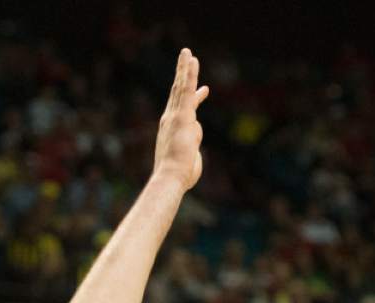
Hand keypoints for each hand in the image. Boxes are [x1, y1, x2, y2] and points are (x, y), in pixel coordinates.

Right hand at [154, 49, 208, 190]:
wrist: (170, 177)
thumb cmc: (180, 176)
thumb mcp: (191, 159)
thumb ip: (194, 146)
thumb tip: (196, 134)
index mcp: (171, 130)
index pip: (183, 109)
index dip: (194, 98)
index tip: (204, 90)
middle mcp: (169, 119)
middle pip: (177, 92)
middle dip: (182, 75)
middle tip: (187, 60)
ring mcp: (175, 116)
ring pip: (181, 87)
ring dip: (184, 68)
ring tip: (188, 53)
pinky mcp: (182, 116)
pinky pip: (186, 90)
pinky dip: (189, 75)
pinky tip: (192, 61)